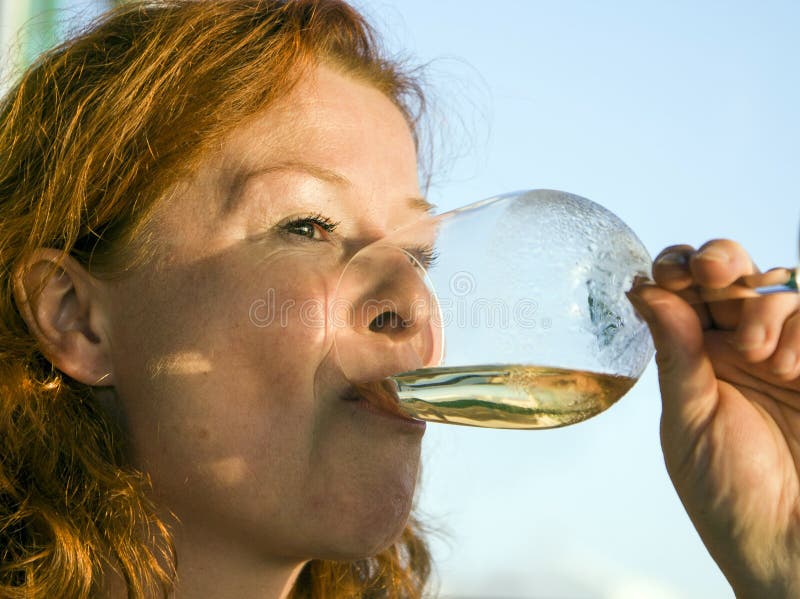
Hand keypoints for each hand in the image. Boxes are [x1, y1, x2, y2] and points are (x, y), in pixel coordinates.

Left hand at [627, 239, 799, 597]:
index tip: (669, 271)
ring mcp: (790, 356)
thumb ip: (675, 354)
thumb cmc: (730, 496)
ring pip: (778, 291)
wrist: (791, 547)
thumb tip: (645, 291)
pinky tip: (790, 366)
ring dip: (763, 309)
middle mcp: (742, 350)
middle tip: (711, 271)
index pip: (684, 294)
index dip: (676, 270)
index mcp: (698, 360)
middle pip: (732, 275)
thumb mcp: (688, 423)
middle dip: (719, 260)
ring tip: (758, 356)